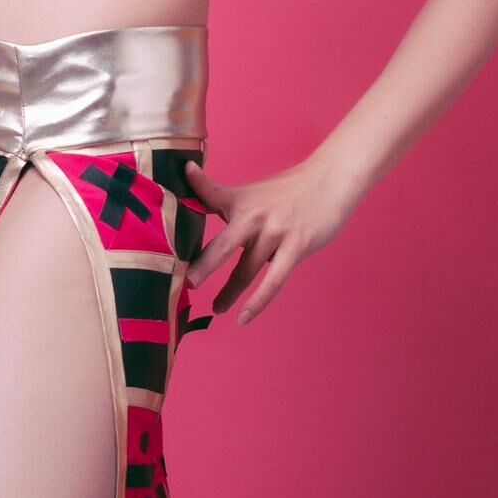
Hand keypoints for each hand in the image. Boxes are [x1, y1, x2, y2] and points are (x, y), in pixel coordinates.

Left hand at [182, 156, 354, 326]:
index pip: (207, 197)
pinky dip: (257, 302)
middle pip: (224, 244)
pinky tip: (244, 317)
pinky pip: (273, 281)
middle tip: (185, 283)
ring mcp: (276, 232)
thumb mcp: (249, 191)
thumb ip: (218, 198)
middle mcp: (254, 216)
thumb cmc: (285, 190)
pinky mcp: (296, 247)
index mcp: (239, 200)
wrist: (328, 180)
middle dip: (204, 265)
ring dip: (229, 293)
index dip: (188, 202)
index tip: (169, 223)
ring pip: (247, 270)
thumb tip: (189, 196)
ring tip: (216, 308)